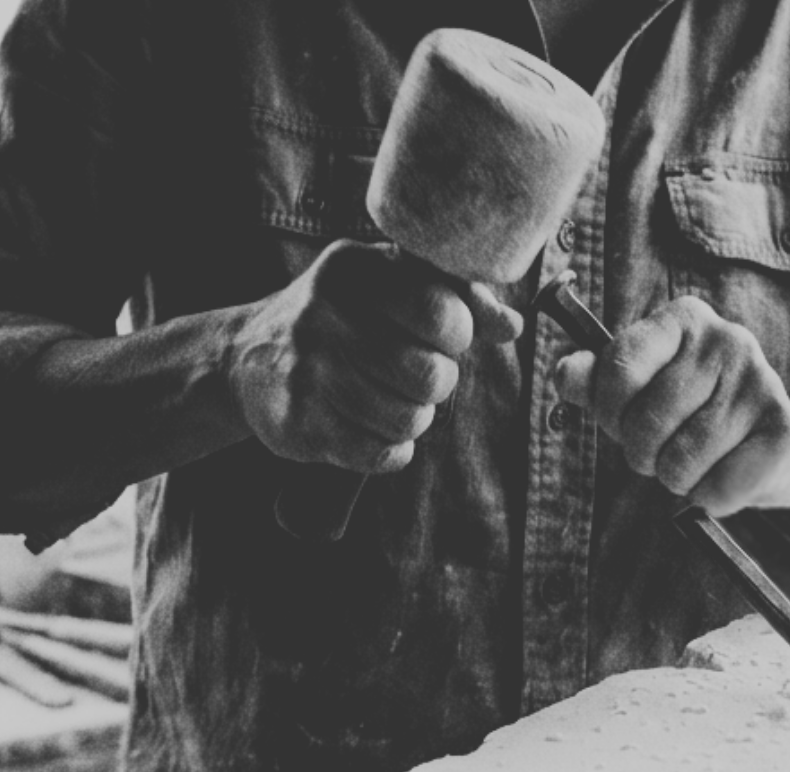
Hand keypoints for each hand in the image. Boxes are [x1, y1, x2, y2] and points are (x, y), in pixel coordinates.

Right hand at [227, 240, 522, 472]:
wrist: (248, 356)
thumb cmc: (344, 318)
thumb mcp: (390, 286)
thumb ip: (458, 297)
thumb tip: (513, 324)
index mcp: (355, 270)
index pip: (442, 312)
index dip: (457, 335)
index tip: (442, 337)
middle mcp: (325, 315)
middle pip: (429, 375)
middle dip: (437, 384)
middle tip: (416, 377)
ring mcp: (308, 371)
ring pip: (408, 420)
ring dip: (412, 418)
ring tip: (390, 400)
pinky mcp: (298, 423)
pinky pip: (380, 455)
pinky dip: (390, 450)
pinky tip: (373, 430)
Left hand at [554, 295, 789, 516]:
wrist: (776, 449)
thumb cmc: (697, 415)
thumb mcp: (642, 391)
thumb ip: (598, 381)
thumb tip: (564, 374)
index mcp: (685, 319)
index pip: (619, 368)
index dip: (609, 412)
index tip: (622, 421)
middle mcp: (729, 341)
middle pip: (646, 424)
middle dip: (644, 454)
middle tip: (664, 451)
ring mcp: (762, 384)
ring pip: (680, 463)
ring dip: (679, 479)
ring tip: (698, 464)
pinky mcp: (785, 434)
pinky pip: (718, 489)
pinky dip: (712, 498)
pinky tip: (728, 476)